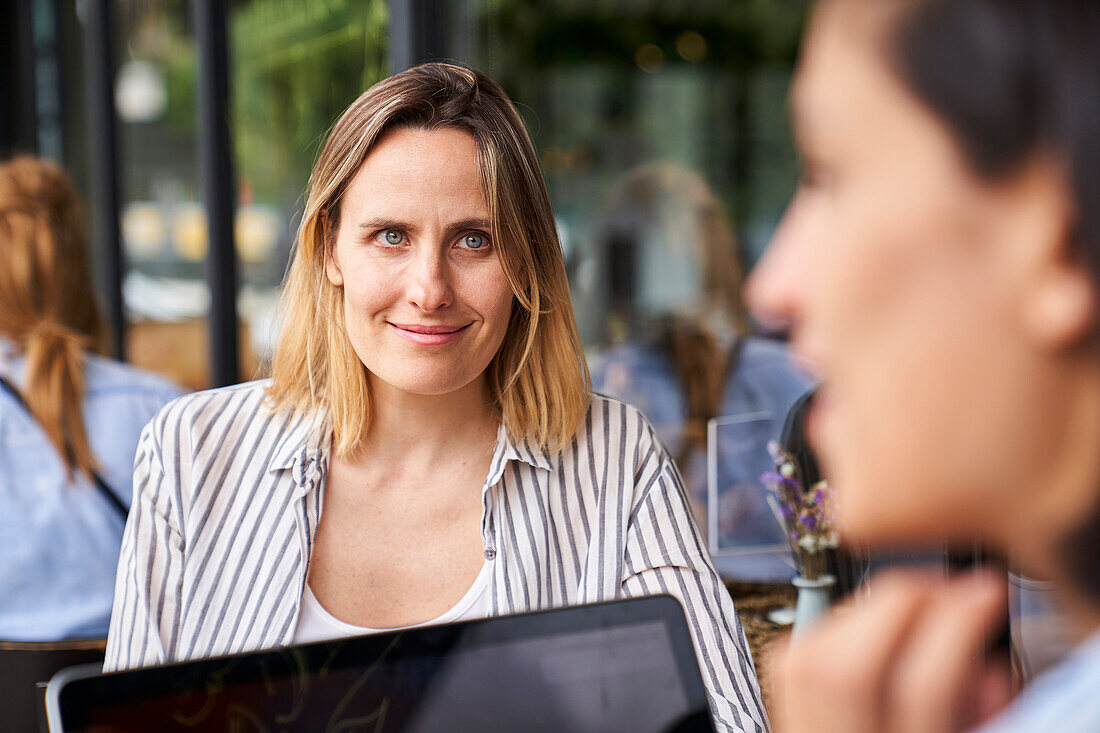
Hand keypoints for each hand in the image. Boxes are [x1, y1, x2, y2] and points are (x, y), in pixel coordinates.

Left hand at [768, 569, 1011, 732]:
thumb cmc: (923, 725)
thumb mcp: (965, 730)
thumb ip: (979, 712)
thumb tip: (979, 661)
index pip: (920, 690)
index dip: (956, 626)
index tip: (984, 594)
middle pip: (843, 665)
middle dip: (899, 605)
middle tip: (942, 588)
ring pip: (806, 656)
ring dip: (863, 611)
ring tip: (910, 603)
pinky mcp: (781, 726)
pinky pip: (791, 661)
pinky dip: (832, 631)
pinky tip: (868, 630)